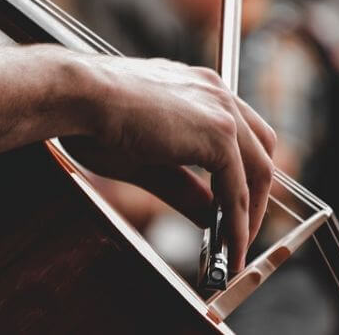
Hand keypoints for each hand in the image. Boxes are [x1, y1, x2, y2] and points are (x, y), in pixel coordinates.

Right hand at [62, 55, 276, 271]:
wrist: (77, 95)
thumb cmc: (93, 119)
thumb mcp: (146, 161)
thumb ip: (183, 187)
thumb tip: (208, 216)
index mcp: (197, 88)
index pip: (239, 133)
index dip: (241, 173)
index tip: (231, 207)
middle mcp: (216, 92)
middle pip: (260, 148)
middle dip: (256, 194)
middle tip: (239, 230)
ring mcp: (221, 109)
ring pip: (258, 169)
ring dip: (251, 214)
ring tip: (234, 249)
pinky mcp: (218, 132)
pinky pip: (239, 188)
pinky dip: (238, 222)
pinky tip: (227, 245)